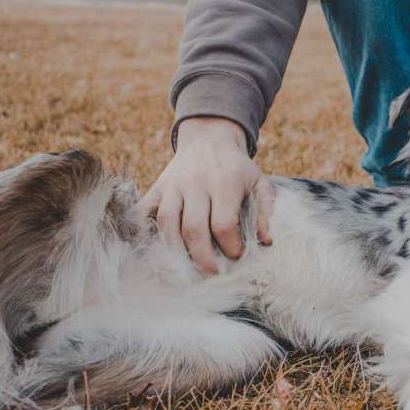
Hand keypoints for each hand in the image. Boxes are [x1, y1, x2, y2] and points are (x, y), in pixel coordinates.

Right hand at [138, 117, 274, 273]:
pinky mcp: (157, 187)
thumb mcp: (260, 182)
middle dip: (202, 256)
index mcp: (224, 183)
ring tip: (188, 267)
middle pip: (193, 228)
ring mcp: (173, 185)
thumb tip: (266, 241)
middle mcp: (196, 184)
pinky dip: (143, 231)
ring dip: (175, 250)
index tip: (236, 254)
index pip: (223, 224)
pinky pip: (143, 211)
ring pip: (167, 223)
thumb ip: (266, 211)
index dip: (230, 245)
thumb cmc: (237, 167)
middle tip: (212, 271)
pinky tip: (154, 248)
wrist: (209, 138)